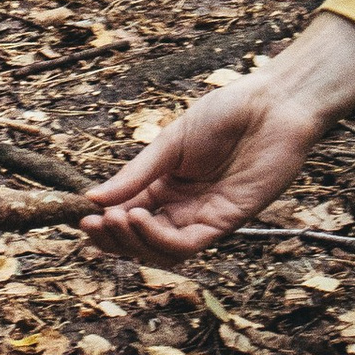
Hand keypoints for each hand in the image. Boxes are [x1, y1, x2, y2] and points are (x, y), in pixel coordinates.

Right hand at [79, 12, 354, 261]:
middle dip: (113, 237)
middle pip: (140, 238)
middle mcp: (183, 206)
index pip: (127, 213)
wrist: (273, 106)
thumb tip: (92, 199)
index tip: (81, 216)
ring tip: (115, 218)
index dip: (103, 221)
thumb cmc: (226, 114)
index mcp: (166, 185)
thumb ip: (136, 174)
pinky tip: (138, 217)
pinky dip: (159, 239)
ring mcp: (203, 216)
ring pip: (160, 249)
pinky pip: (187, 245)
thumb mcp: (170, 143)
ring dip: (132, 240)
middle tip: (92, 224)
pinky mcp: (226, 223)